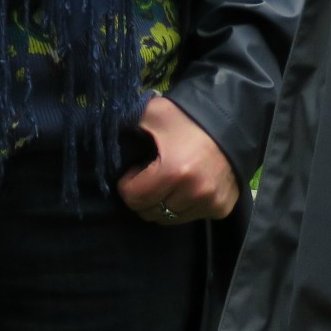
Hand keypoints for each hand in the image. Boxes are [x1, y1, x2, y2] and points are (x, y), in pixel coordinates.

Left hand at [117, 95, 239, 223]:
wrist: (231, 121)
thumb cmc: (188, 118)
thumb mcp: (154, 112)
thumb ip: (125, 121)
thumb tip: (99, 130)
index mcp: (173, 171)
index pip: (133, 198)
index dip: (128, 183)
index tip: (136, 168)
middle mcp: (194, 193)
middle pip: (149, 212)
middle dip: (144, 195)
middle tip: (152, 174)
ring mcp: (210, 203)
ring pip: (169, 218)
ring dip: (163, 203)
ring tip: (170, 179)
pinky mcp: (221, 209)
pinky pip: (190, 217)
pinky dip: (183, 205)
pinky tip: (188, 185)